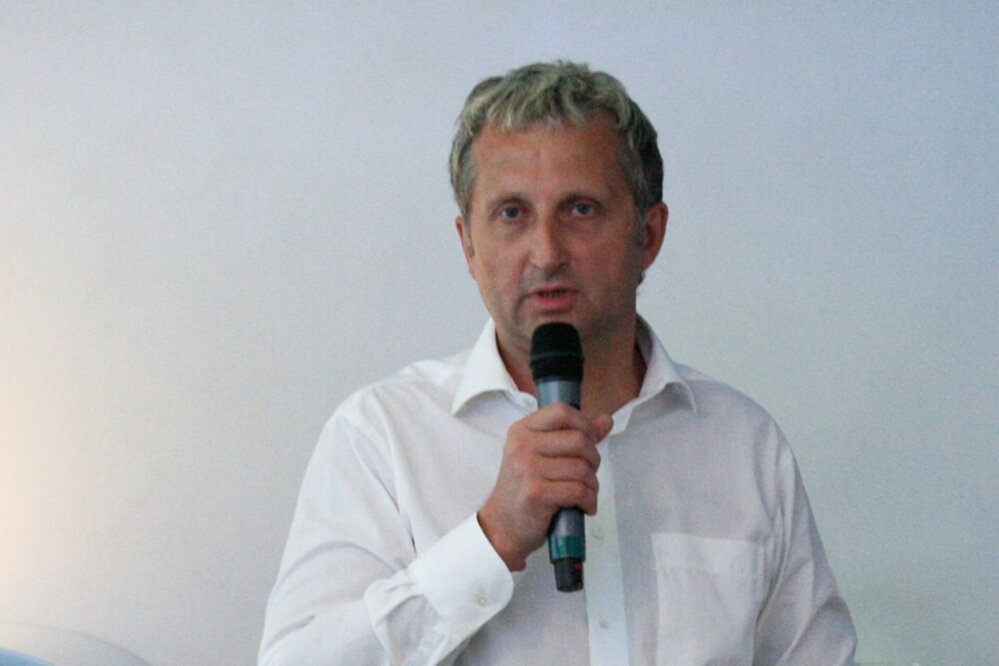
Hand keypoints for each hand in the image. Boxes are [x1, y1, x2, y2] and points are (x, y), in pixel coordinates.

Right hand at [477, 403, 612, 570]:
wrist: (502, 526)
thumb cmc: (525, 489)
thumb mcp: (542, 456)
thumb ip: (573, 436)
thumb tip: (606, 420)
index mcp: (522, 430)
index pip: (562, 411)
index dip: (584, 424)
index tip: (589, 442)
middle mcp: (522, 445)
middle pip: (579, 440)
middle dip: (594, 460)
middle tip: (588, 475)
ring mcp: (527, 469)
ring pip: (582, 468)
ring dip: (592, 485)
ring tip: (586, 494)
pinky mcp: (536, 493)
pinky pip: (578, 490)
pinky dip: (589, 501)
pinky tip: (585, 507)